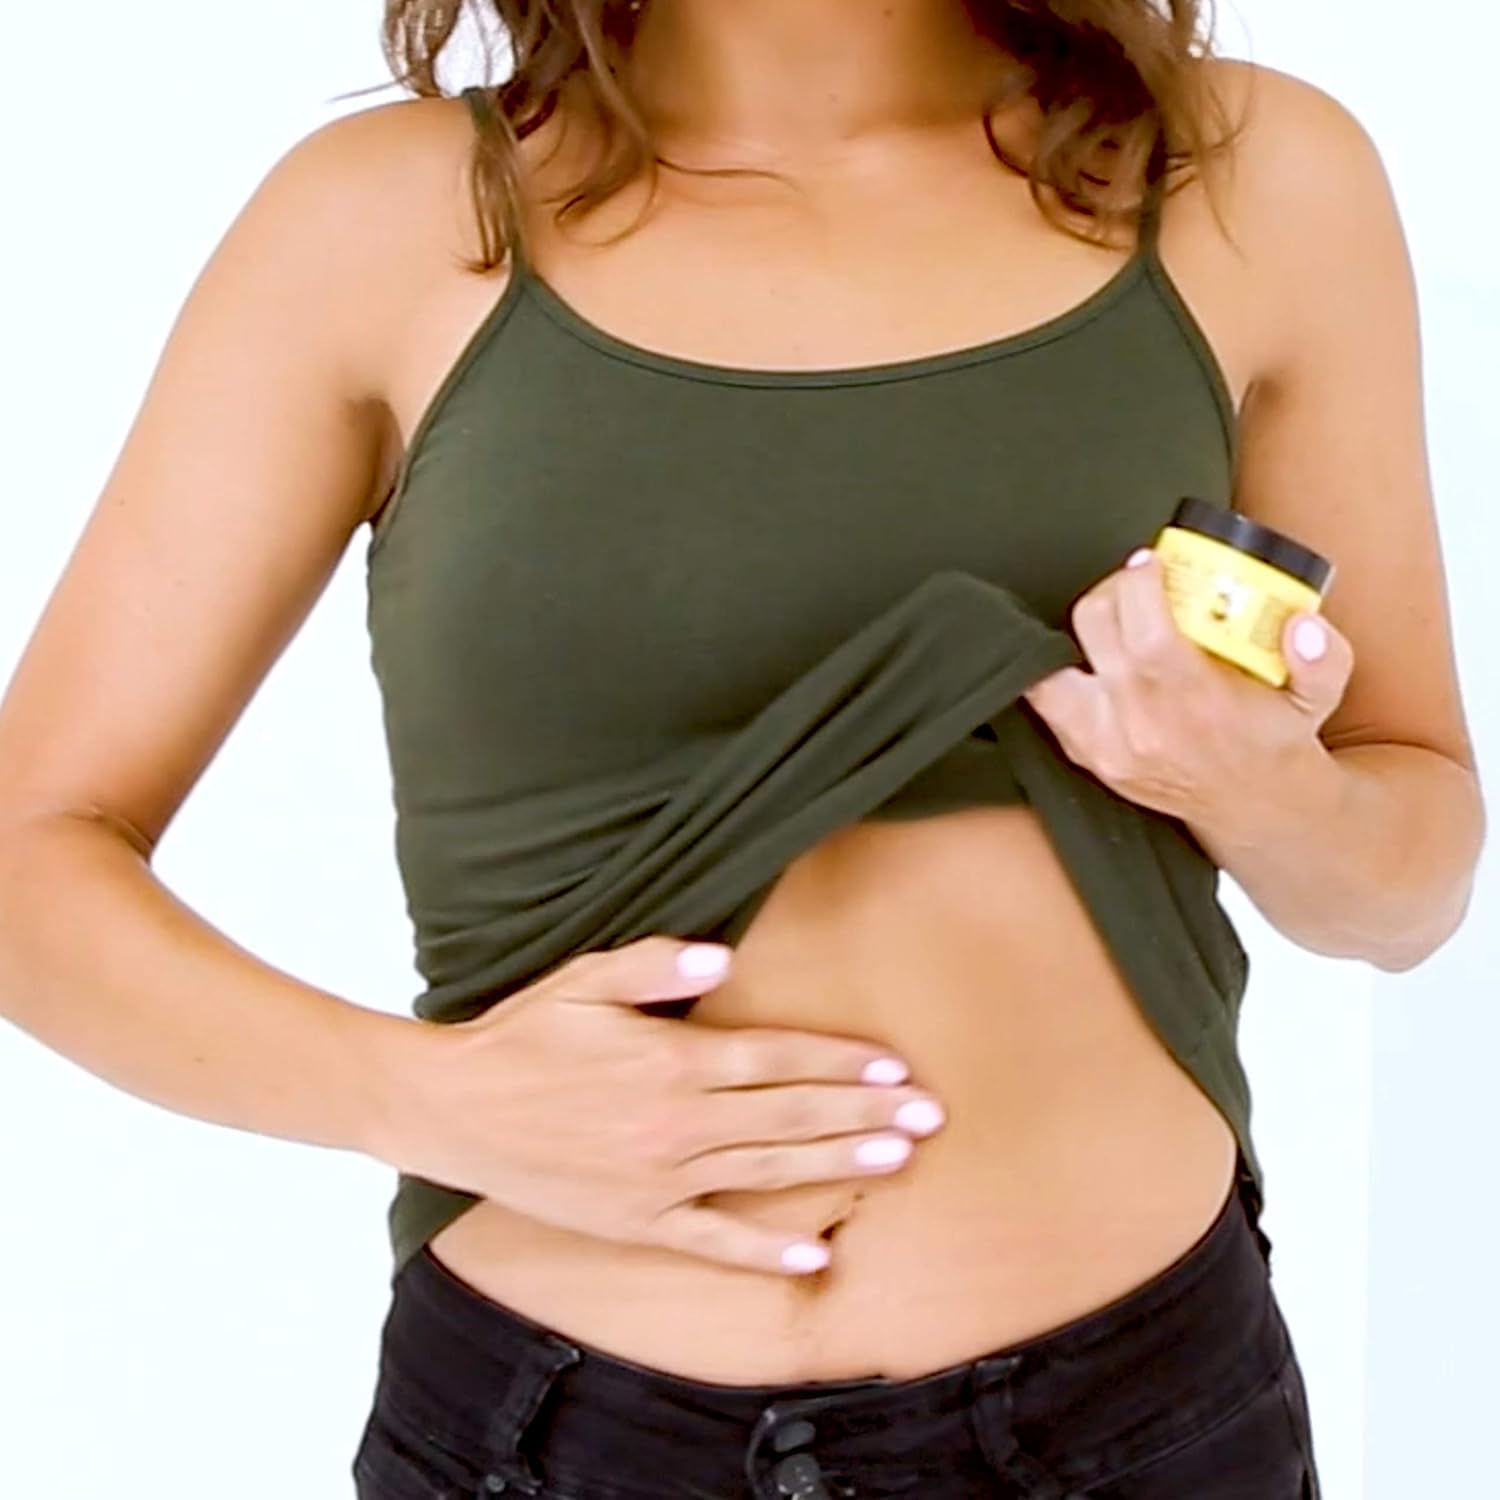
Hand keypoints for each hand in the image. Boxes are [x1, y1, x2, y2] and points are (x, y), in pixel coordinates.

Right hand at [376, 935, 945, 1277]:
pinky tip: (815, 1255)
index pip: (775, 1059)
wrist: (455, 1109)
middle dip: (863, 1114)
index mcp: (670, 1061)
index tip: (892, 1065)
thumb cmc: (522, 1036)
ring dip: (835, 1167)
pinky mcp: (637, 1220)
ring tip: (896, 1160)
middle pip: (788, 1118)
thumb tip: (726, 958)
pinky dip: (763, 1252)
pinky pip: (712, 1241)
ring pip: (766, 1173)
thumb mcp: (584, 981)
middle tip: (929, 1115)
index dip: (839, 1062)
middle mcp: (676, 1124)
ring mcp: (660, 1179)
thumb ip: (657, 965)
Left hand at [1020, 547, 1353, 825]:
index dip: (1137, 582)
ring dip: (1079, 633)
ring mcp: (1106, 743)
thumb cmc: (1275, 741)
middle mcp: (1140, 723)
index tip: (1150, 562)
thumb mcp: (1317, 697)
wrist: (1254, 806)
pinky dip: (1057, 671)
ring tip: (1114, 619)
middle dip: (1112, 591)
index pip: (1144, 629)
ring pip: (1056, 667)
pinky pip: (1046, 702)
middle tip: (1137, 583)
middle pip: (1093, 630)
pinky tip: (1086, 654)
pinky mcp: (1088, 754)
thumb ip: (1323, 659)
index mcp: (1193, 701)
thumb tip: (1303, 627)